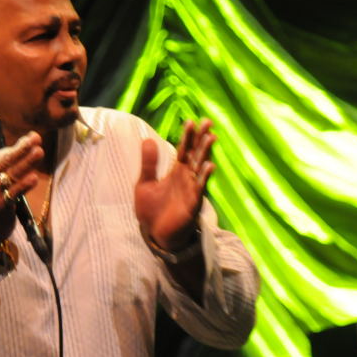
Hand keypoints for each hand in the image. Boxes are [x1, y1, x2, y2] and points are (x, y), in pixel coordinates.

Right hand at [0, 132, 43, 242]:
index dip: (19, 146)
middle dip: (23, 149)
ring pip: (11, 174)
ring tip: (39, 152)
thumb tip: (26, 145)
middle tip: (37, 139)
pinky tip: (34, 178)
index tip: (33, 138)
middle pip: (6, 161)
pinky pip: (14, 193)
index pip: (2, 155)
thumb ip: (5, 166)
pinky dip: (25, 185)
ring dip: (27, 162)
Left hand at [135, 119, 215, 251]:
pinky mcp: (192, 204)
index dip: (187, 136)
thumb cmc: (151, 211)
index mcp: (176, 172)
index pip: (184, 150)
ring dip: (206, 153)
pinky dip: (204, 177)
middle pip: (196, 154)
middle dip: (202, 139)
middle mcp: (186, 178)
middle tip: (208, 121)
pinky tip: (209, 166)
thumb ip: (148, 164)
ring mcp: (191, 190)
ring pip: (200, 168)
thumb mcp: (144, 184)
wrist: (155, 235)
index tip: (191, 121)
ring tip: (211, 137)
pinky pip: (200, 188)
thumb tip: (148, 139)